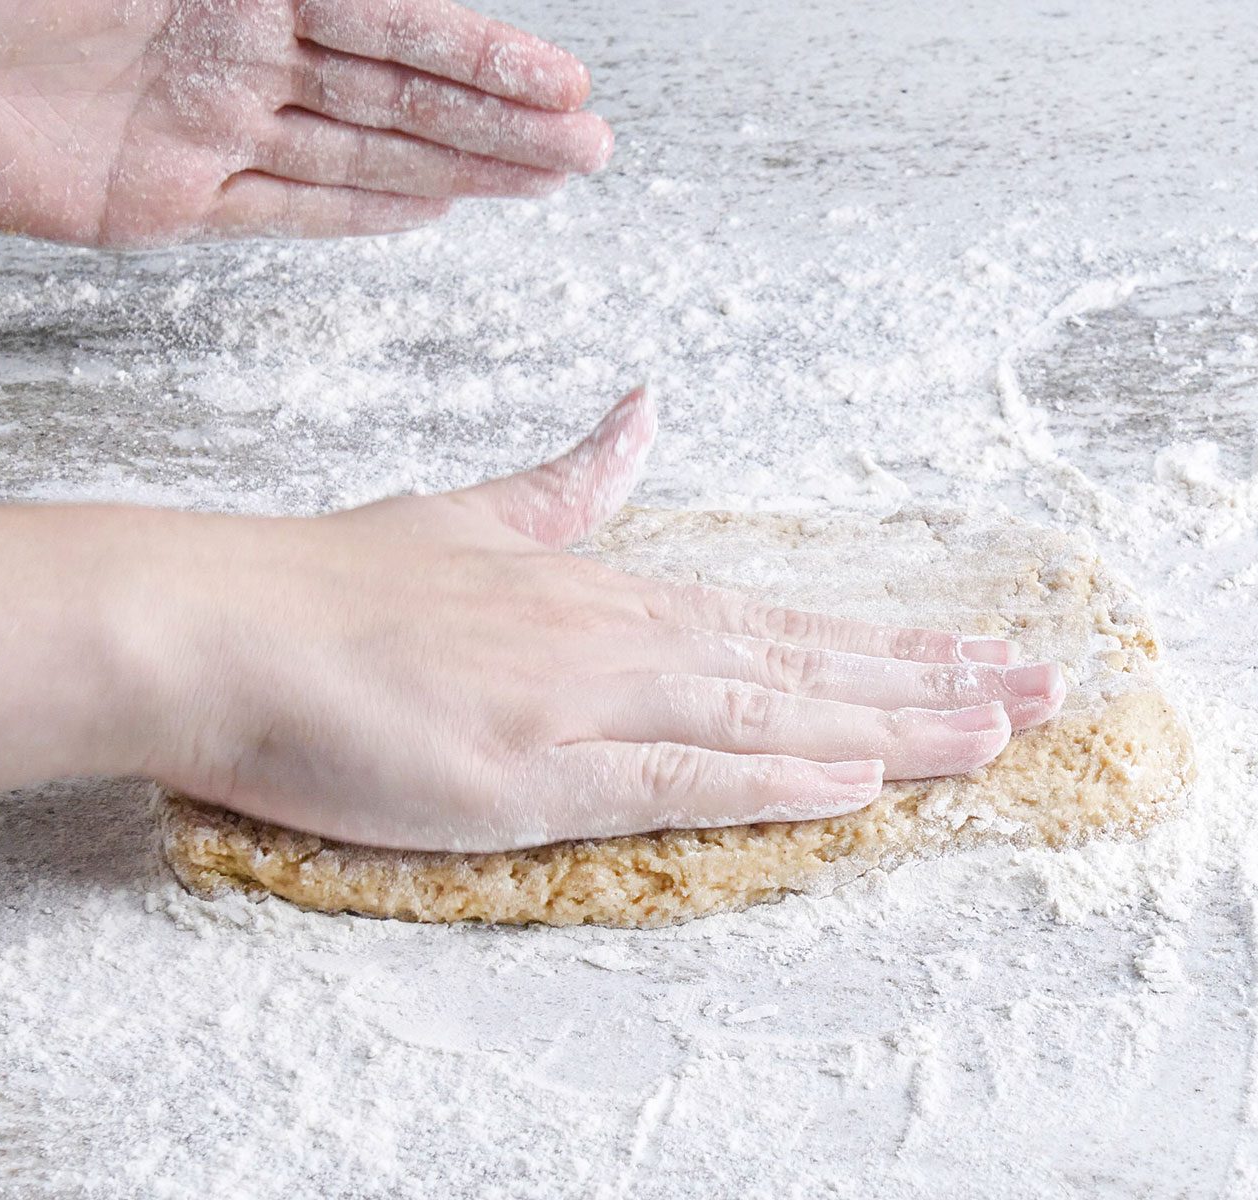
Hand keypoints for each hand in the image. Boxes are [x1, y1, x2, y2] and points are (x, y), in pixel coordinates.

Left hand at [0, 0, 610, 245]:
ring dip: (460, 167)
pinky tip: (430, 212)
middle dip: (500, 119)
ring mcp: (211, 124)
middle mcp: (240, 50)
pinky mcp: (169, 195)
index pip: (397, 20)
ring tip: (543, 182)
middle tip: (586, 145)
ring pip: (364, 149)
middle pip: (400, 89)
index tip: (563, 82)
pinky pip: (289, 206)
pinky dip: (363, 212)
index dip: (486, 55)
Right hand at [127, 390, 1066, 850]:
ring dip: (892, 726)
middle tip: (1043, 689)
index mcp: (608, 593)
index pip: (782, 625)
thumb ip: (570, 483)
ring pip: (771, 715)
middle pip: (805, 664)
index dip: (890, 644)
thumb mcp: (472, 517)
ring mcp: (582, 701)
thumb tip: (641, 412)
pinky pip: (680, 777)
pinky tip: (857, 781)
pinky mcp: (533, 770)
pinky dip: (776, 779)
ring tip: (998, 734)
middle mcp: (618, 638)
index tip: (977, 653)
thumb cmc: (334, 584)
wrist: (213, 621)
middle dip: (932, 680)